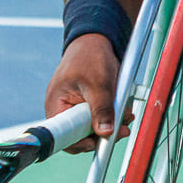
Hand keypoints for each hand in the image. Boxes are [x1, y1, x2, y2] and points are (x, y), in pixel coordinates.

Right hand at [45, 33, 122, 153]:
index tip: (100, 141)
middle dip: (104, 132)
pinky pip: (100, 116)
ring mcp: (76, 107)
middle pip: (81, 135)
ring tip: (126, 114)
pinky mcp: (88, 104)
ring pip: (93, 127)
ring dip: (112, 123)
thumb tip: (105, 133)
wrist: (96, 40)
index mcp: (56, 106)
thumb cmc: (90, 56)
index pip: (63, 136)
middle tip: (123, 128)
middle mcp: (63, 110)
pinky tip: (123, 109)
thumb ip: (102, 108)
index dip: (82, 143)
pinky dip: (113, 115)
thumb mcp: (99, 83)